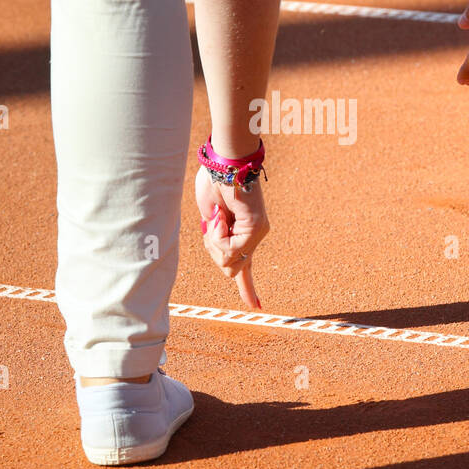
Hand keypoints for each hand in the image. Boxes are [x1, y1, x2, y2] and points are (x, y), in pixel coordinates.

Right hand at [195, 164, 268, 308]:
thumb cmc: (212, 183)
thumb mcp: (209, 221)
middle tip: (213, 223)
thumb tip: (228, 265)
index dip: (248, 289)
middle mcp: (255, 235)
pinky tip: (221, 216)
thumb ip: (217, 242)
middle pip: (229, 268)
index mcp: (242, 234)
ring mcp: (258, 232)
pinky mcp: (256, 227)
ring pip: (228, 261)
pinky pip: (230, 249)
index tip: (257, 307)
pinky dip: (218, 235)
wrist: (222, 161)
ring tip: (218, 215)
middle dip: (213, 251)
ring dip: (214, 241)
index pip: (246, 268)